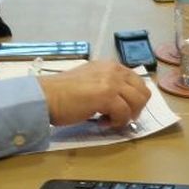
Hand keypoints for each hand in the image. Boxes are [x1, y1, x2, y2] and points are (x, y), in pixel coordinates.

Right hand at [36, 60, 150, 127]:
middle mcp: (114, 70)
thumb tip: (120, 101)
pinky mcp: (107, 96)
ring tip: (110, 120)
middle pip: (143, 92)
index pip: (137, 82)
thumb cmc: (62, 92)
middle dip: (136, 109)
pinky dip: (116, 122)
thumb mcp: (90, 81)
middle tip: (120, 118)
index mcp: (110, 66)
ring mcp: (111, 82)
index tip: (122, 110)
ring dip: (127, 116)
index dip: (134, 99)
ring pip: (138, 102)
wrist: (45, 96)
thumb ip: (107, 85)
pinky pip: (124, 114)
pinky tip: (102, 123)